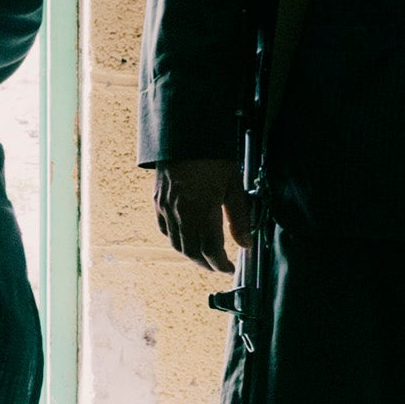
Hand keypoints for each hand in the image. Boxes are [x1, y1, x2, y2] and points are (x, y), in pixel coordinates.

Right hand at [152, 154, 260, 272]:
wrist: (185, 135)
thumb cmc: (212, 157)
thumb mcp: (233, 186)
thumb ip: (240, 218)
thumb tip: (246, 243)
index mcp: (202, 209)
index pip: (210, 249)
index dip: (220, 264)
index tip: (229, 268)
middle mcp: (181, 212)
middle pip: (192, 252)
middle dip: (206, 264)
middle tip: (218, 266)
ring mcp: (166, 207)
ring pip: (176, 244)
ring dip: (191, 255)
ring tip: (204, 257)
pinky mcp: (158, 201)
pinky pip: (164, 230)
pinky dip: (176, 239)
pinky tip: (185, 238)